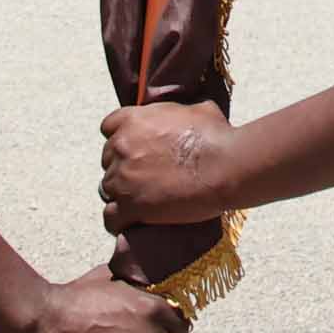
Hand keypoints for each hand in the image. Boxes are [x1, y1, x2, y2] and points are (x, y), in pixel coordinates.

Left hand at [100, 100, 234, 228]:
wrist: (226, 167)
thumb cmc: (217, 137)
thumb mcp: (199, 110)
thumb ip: (180, 112)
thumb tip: (189, 112)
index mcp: (133, 120)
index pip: (108, 128)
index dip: (122, 139)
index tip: (136, 149)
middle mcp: (121, 146)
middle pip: (107, 160)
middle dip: (123, 168)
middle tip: (146, 178)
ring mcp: (123, 178)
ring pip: (107, 189)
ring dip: (122, 195)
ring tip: (143, 204)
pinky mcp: (130, 206)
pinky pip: (111, 218)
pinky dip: (119, 222)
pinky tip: (133, 223)